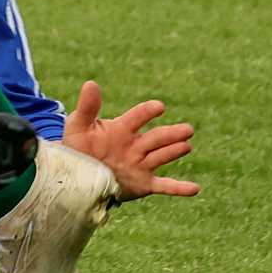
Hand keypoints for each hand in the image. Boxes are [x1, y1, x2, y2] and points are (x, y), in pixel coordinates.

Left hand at [61, 80, 197, 199]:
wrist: (76, 175)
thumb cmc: (77, 147)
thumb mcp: (77, 127)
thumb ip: (87, 108)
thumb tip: (91, 83)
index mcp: (122, 129)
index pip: (138, 117)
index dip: (148, 112)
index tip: (158, 107)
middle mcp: (136, 145)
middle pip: (157, 137)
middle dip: (172, 133)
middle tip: (187, 130)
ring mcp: (141, 164)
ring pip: (162, 156)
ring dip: (175, 151)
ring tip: (186, 146)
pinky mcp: (143, 183)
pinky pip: (164, 186)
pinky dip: (179, 188)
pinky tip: (195, 189)